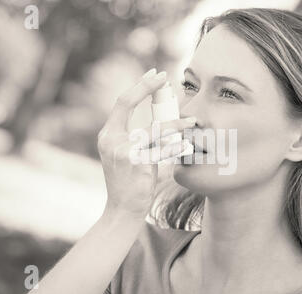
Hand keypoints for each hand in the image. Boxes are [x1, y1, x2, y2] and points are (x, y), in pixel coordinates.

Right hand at [97, 68, 195, 219]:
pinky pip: (161, 150)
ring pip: (153, 129)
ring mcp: (121, 150)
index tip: (154, 75)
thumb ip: (137, 137)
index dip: (138, 86)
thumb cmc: (131, 182)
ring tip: (192, 122)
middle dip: (148, 87)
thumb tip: (161, 119)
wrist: (122, 209)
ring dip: (175, 124)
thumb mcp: (128, 155)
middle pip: (128, 103)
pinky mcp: (135, 163)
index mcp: (108, 135)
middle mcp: (110, 139)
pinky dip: (177, 147)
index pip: (121, 103)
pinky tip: (188, 145)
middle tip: (166, 77)